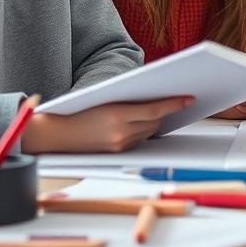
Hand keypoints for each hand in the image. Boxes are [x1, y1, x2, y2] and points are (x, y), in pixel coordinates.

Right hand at [22, 97, 193, 153]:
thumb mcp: (103, 98)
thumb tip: (152, 95)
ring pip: (148, 132)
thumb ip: (127, 98)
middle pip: (155, 122)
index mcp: (116, 115)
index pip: (155, 110)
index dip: (174, 104)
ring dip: (155, 122)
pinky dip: (144, 131)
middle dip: (166, 111)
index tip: (189, 98)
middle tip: (178, 100)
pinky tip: (146, 122)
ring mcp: (119, 145)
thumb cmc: (78, 110)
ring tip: (163, 109)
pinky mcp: (117, 152)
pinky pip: (139, 140)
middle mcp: (120, 133)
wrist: (56, 134)